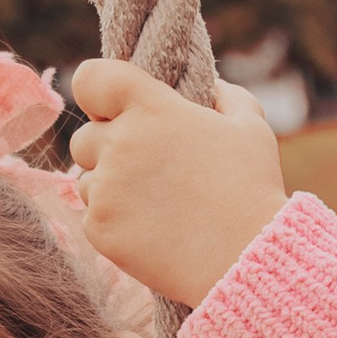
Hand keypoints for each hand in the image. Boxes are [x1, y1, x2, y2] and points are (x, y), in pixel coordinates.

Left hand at [70, 62, 286, 309]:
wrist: (244, 258)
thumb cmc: (252, 190)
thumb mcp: (252, 129)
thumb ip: (227, 98)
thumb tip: (212, 87)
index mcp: (151, 108)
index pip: (91, 80)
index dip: (98, 93)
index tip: (112, 110)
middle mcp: (120, 143)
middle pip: (83, 138)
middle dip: (106, 151)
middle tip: (146, 172)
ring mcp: (106, 188)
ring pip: (87, 181)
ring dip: (110, 190)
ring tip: (156, 207)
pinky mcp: (99, 227)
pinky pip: (93, 218)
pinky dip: (115, 224)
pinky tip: (152, 232)